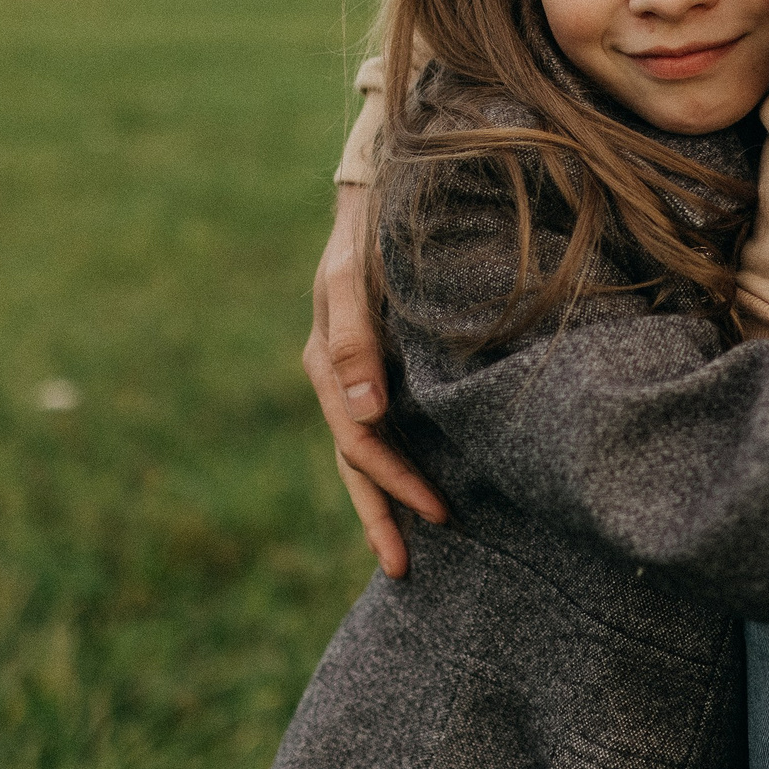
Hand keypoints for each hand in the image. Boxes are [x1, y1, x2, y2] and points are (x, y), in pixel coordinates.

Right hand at [304, 182, 447, 577]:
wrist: (375, 200)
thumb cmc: (364, 237)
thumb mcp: (349, 281)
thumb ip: (353, 341)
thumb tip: (364, 411)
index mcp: (328, 366)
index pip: (361, 443)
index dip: (397, 482)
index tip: (439, 513)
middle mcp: (338, 380)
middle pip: (355, 464)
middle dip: (378, 517)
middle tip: (402, 569)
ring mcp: (355, 379)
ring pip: (363, 455)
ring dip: (381, 504)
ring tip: (401, 555)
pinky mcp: (376, 371)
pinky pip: (380, 431)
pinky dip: (391, 469)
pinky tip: (412, 495)